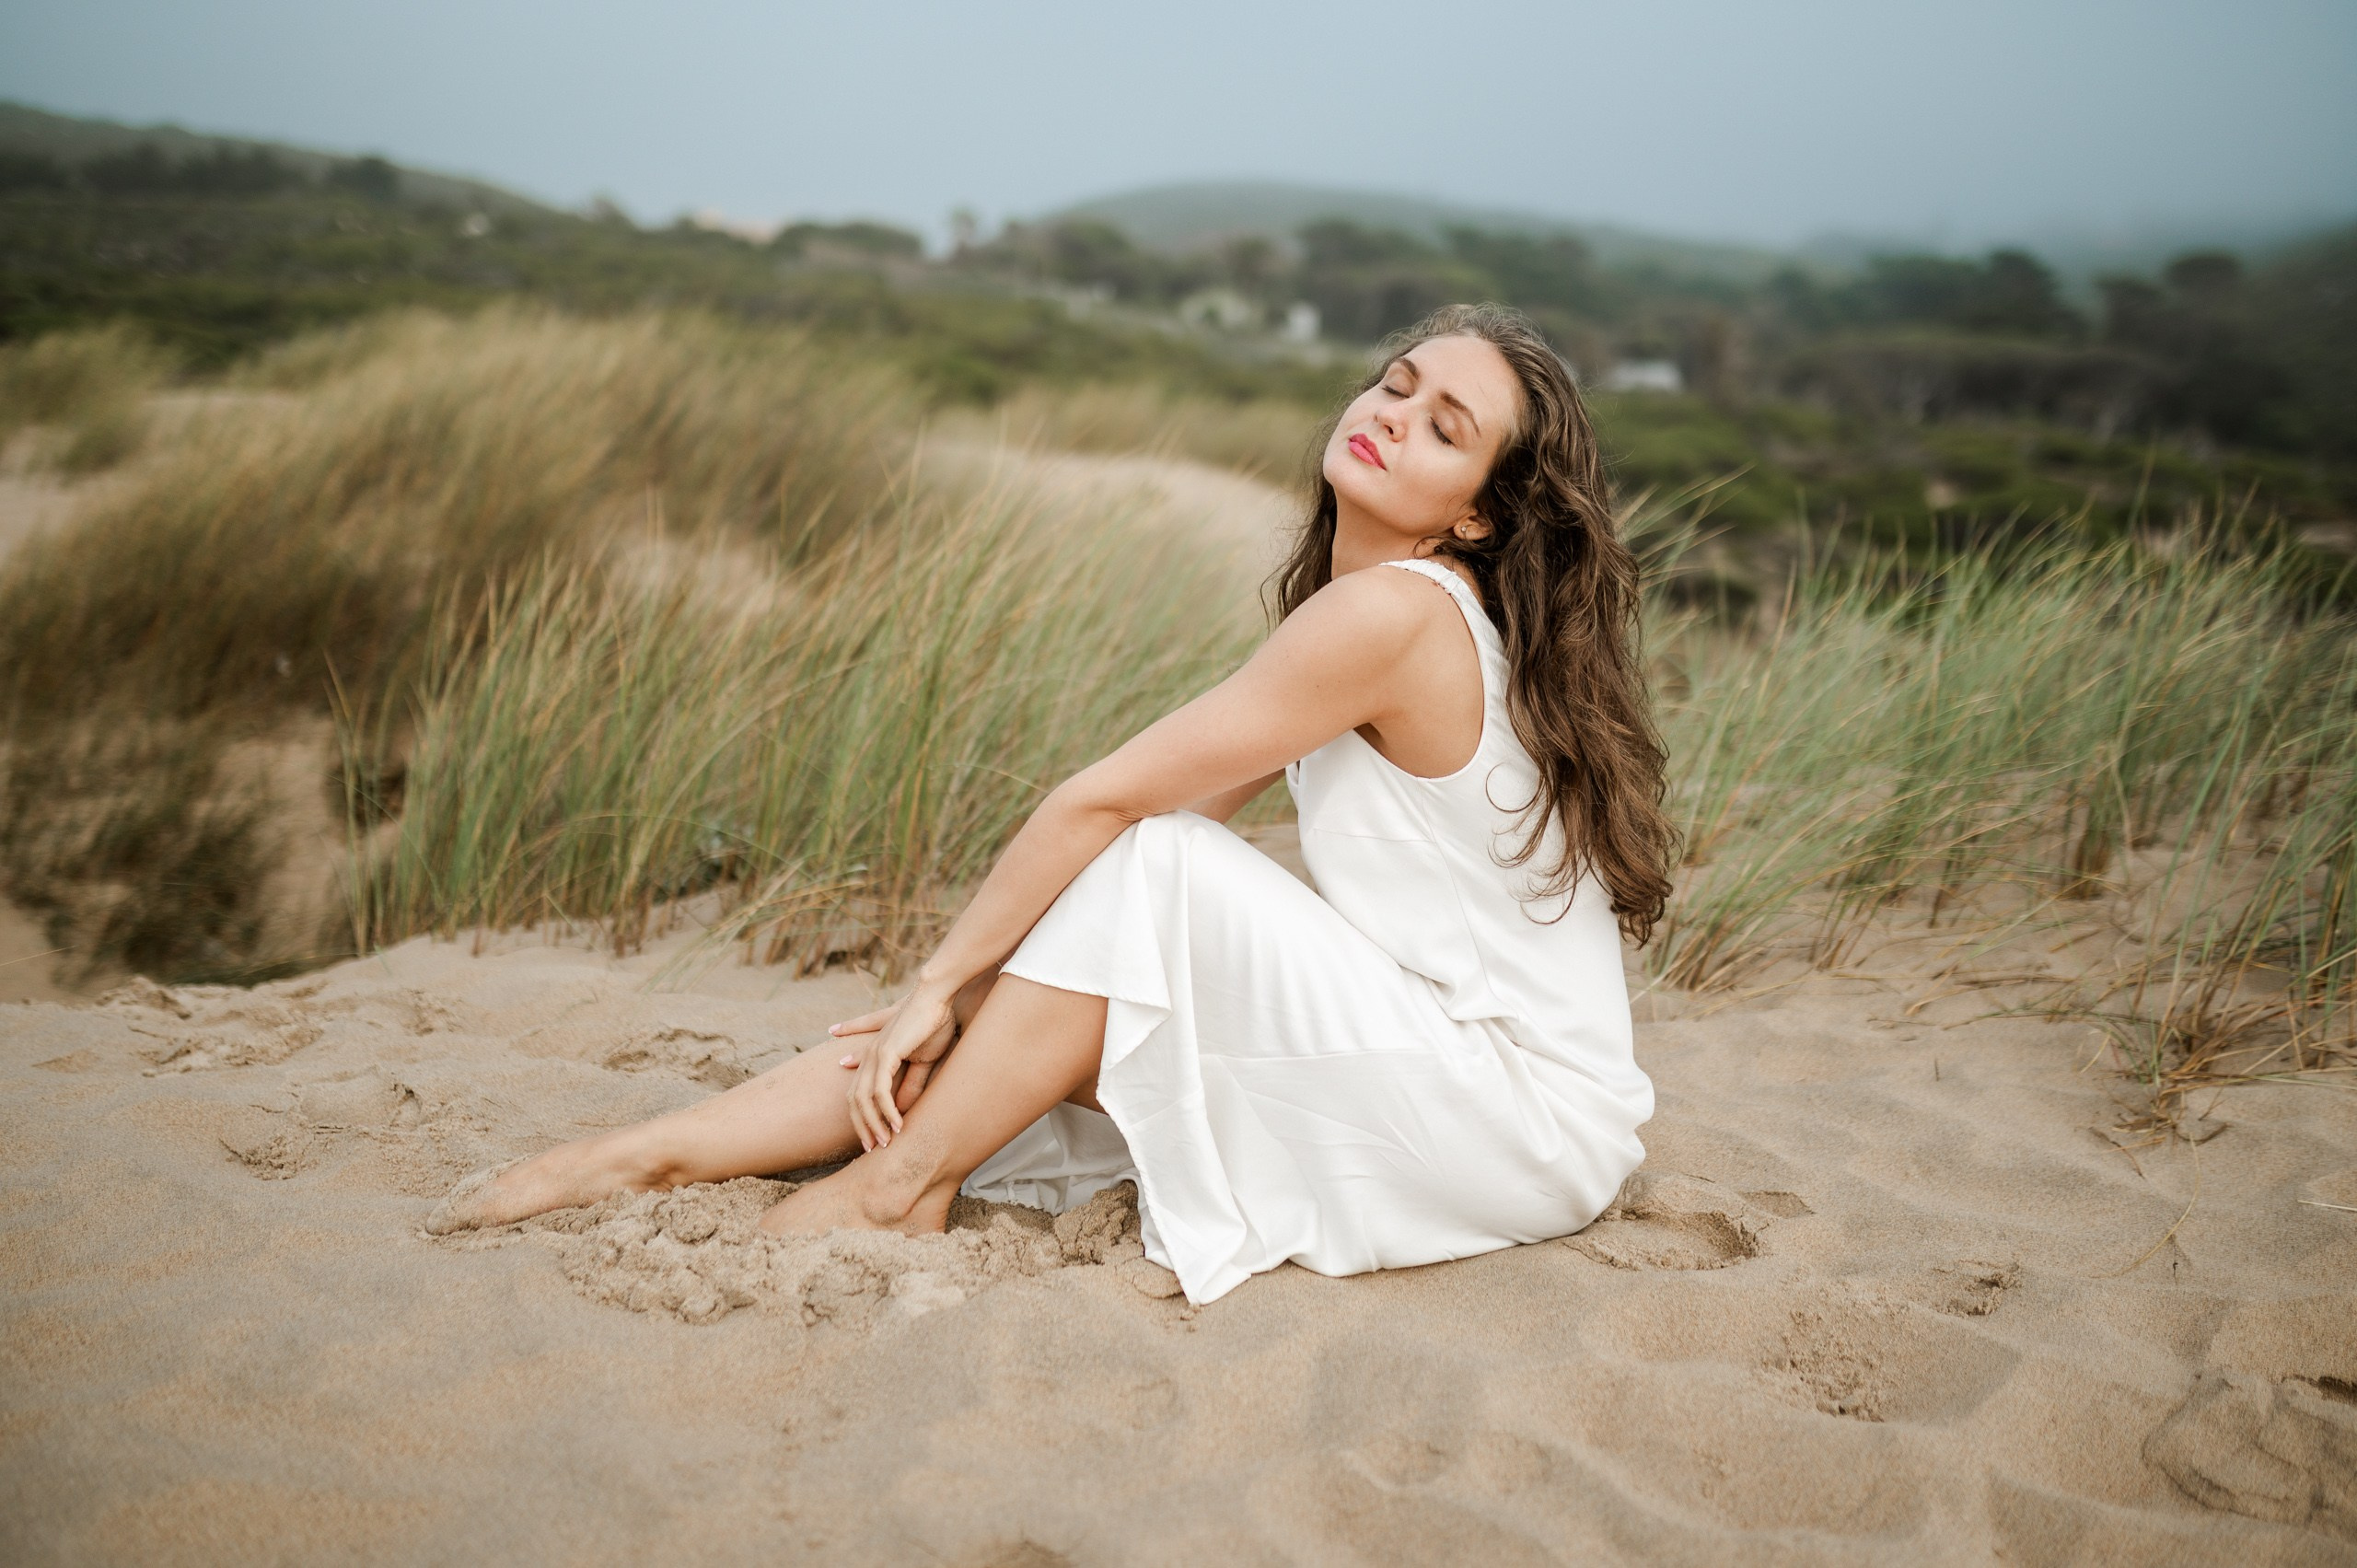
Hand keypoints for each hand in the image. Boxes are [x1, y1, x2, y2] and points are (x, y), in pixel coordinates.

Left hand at [828, 988, 956, 1151]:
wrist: (937, 999)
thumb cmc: (933, 1025)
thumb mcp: (923, 1062)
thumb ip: (912, 1085)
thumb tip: (904, 1110)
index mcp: (874, 1057)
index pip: (858, 1094)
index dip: (862, 1118)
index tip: (871, 1139)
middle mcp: (868, 1057)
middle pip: (854, 1101)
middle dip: (862, 1127)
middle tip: (873, 1149)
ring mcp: (873, 1054)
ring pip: (863, 1100)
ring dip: (873, 1124)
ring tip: (886, 1143)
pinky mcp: (884, 1053)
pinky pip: (879, 1091)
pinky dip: (886, 1111)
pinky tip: (897, 1125)